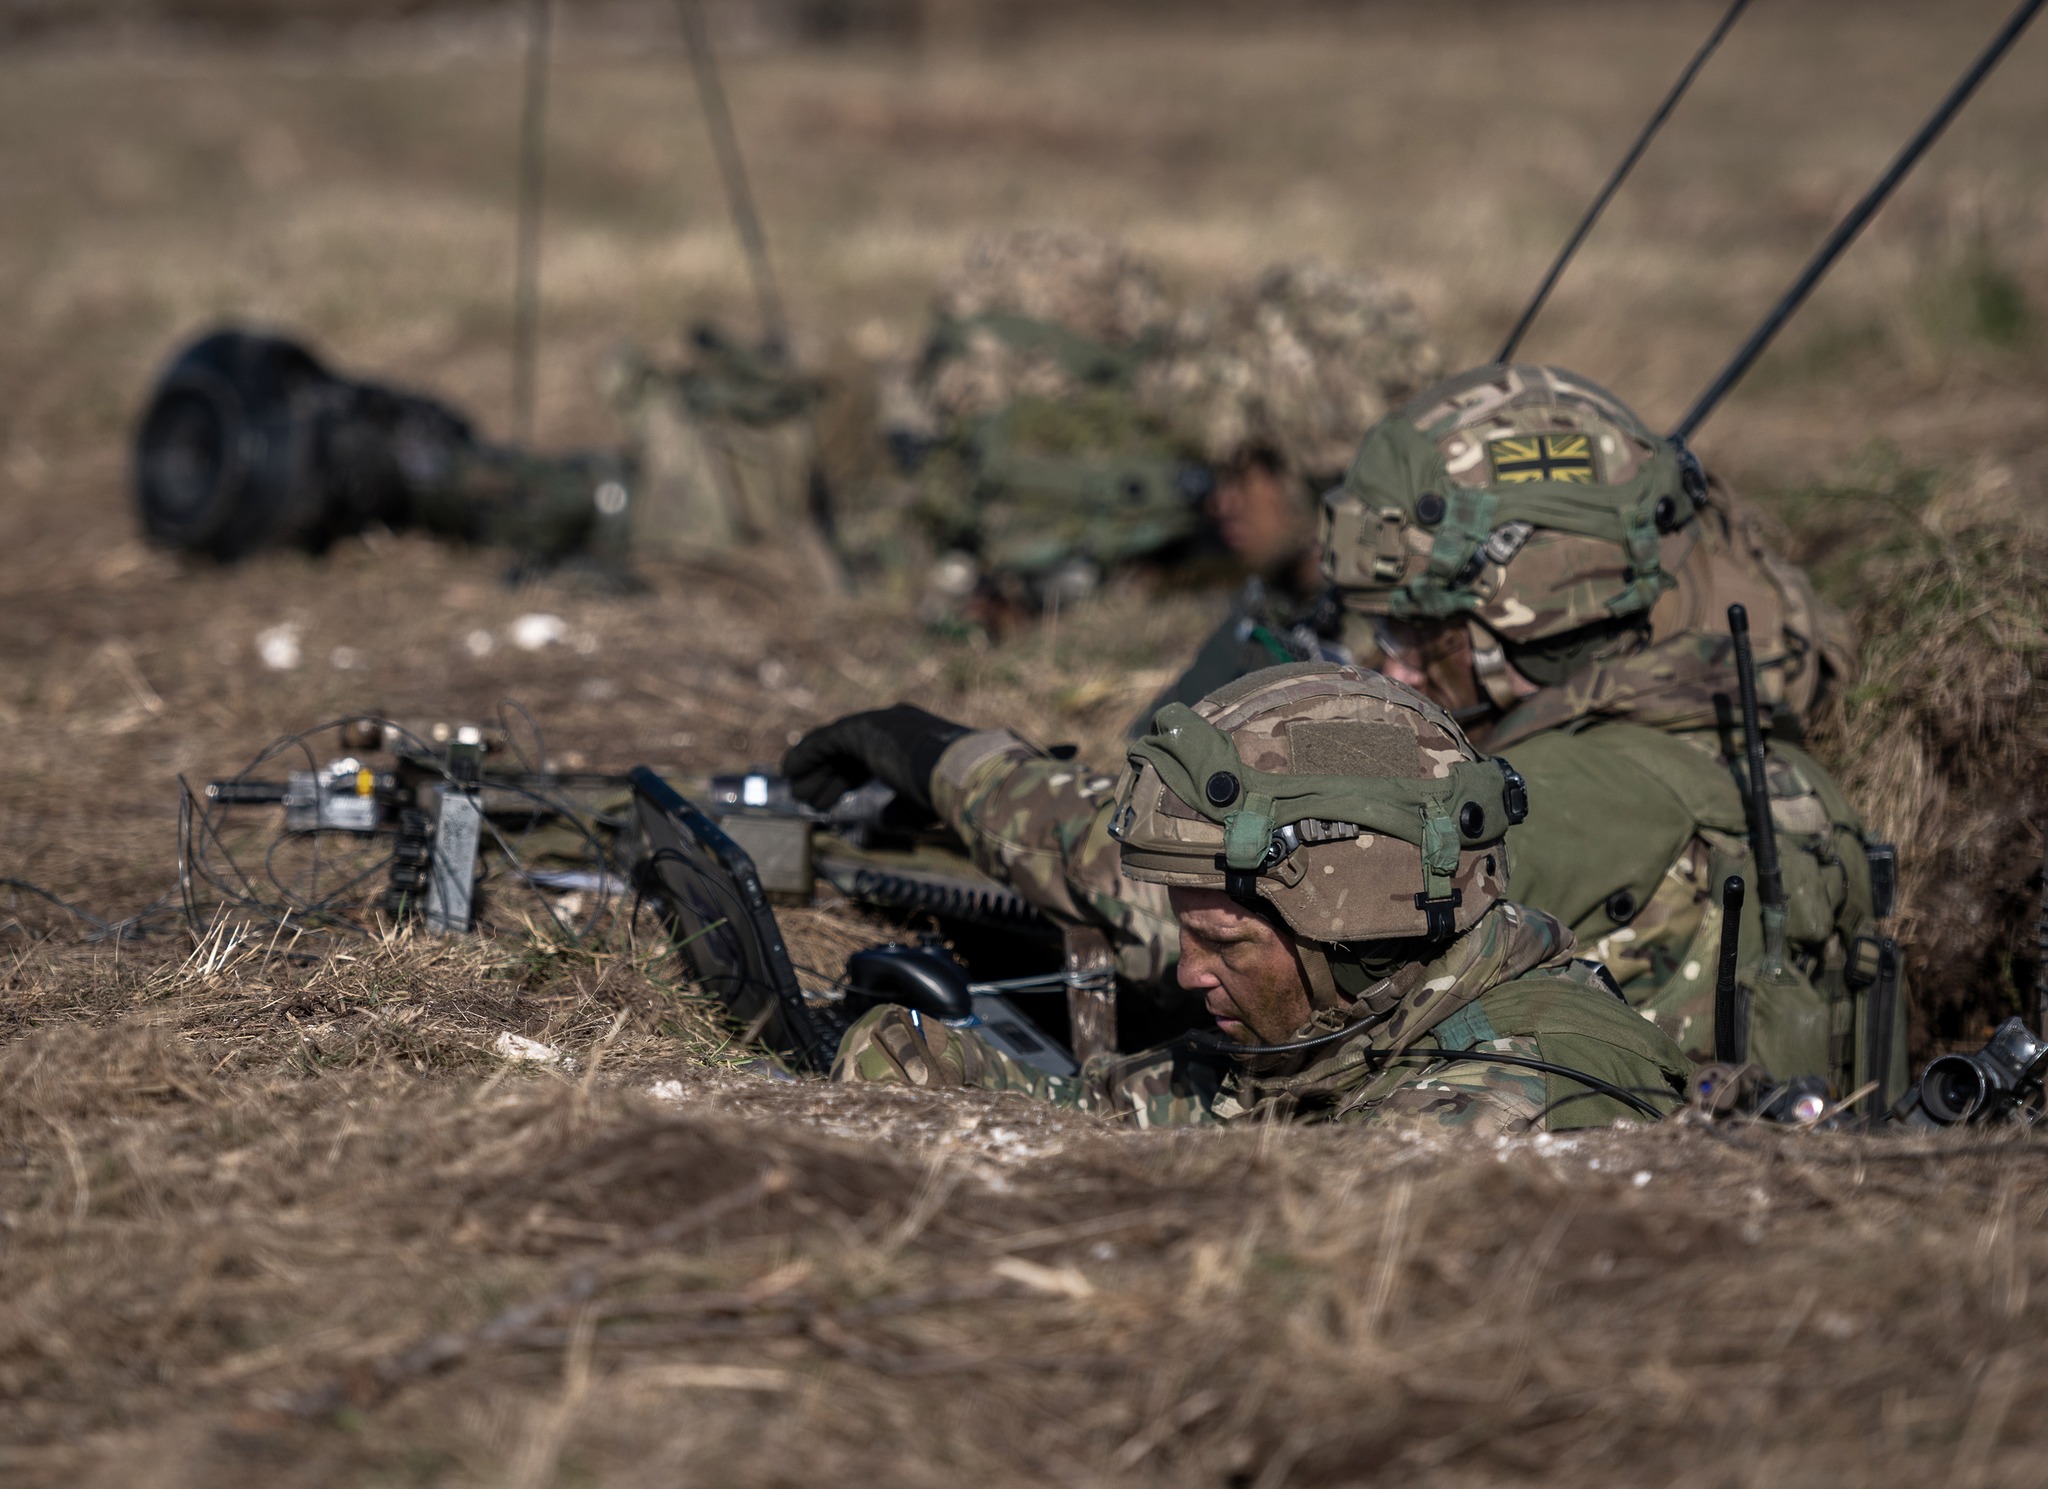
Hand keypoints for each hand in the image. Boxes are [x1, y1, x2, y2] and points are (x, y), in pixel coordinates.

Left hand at [781, 704, 970, 816]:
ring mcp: (878, 723)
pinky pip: (824, 742)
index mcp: (913, 738)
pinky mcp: (861, 729)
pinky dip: (805, 756)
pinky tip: (789, 772)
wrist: (959, 775)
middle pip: (849, 750)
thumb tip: (882, 819)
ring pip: (834, 746)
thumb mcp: (922, 805)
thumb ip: (900, 808)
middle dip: (830, 776)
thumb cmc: (947, 794)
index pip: (871, 755)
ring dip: (814, 770)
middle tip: (812, 801)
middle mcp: (894, 724)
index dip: (848, 777)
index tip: (832, 799)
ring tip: (798, 794)